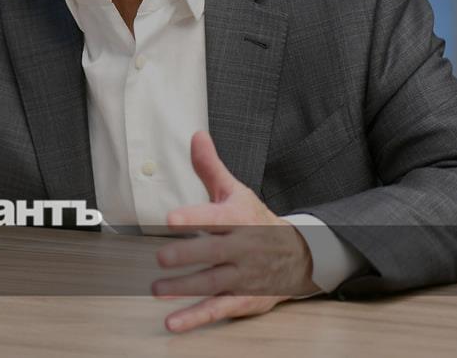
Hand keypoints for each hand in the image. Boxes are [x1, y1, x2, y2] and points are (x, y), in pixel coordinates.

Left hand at [152, 130, 319, 332]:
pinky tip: (172, 322)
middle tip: (161, 256)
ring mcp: (242, 276)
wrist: (299, 255)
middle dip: (187, 255)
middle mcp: (242, 249)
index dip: (195, 218)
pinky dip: (194, 318)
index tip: (171, 218)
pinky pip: (217, 309)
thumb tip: (196, 135)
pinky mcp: (242, 299)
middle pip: (213, 252)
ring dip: (184, 288)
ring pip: (213, 283)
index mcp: (239, 219)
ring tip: (157, 289)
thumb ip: (210, 167)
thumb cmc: (257, 220)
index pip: (216, 217)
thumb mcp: (236, 191)